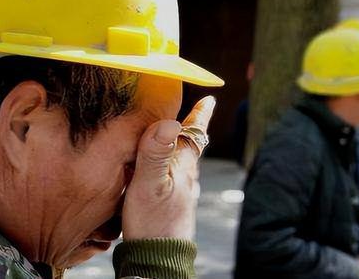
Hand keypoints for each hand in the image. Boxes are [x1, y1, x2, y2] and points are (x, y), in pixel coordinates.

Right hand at [122, 96, 215, 239]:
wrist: (156, 260)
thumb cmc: (153, 223)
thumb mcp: (149, 184)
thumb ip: (155, 153)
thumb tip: (169, 122)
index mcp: (182, 167)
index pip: (194, 134)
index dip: (200, 115)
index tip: (209, 99)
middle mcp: (184, 178)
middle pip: (187, 145)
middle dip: (186, 126)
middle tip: (187, 110)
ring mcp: (177, 192)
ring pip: (177, 161)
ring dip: (173, 145)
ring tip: (165, 134)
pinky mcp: (166, 205)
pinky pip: (166, 175)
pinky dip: (161, 164)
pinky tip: (150, 169)